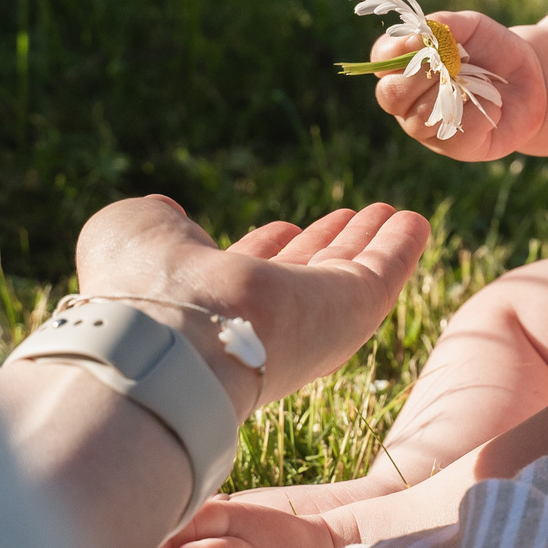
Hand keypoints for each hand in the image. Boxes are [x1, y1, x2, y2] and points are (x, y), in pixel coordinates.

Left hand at [68, 195, 430, 412]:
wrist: (167, 335)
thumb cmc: (137, 284)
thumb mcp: (131, 233)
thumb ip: (153, 222)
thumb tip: (167, 211)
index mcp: (207, 304)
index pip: (246, 274)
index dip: (267, 248)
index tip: (285, 228)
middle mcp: (260, 319)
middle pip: (304, 278)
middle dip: (327, 246)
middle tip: (350, 218)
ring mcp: (307, 321)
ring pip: (345, 278)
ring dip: (370, 244)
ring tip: (392, 215)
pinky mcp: (349, 313)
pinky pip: (381, 276)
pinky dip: (400, 249)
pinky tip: (416, 222)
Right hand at [367, 10, 545, 161]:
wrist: (531, 80)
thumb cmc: (492, 50)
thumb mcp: (472, 27)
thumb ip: (446, 25)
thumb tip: (422, 31)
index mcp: (406, 68)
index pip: (380, 61)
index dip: (392, 52)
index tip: (419, 40)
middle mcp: (410, 102)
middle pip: (390, 94)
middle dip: (419, 76)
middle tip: (451, 63)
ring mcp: (430, 129)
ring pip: (418, 119)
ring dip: (450, 94)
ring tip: (477, 82)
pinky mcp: (458, 148)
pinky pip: (455, 135)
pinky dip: (478, 114)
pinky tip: (493, 104)